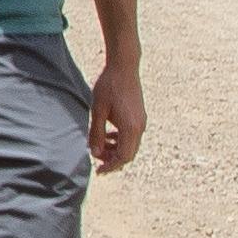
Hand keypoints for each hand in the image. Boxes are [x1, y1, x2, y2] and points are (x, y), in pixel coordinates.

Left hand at [87, 47, 147, 173]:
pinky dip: (121, 140)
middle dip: (113, 160)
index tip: (99, 171)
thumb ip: (97, 133)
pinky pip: (132, 136)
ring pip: (131, 145)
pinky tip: (109, 134)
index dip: (111, 166)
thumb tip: (95, 153)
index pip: (123, 157)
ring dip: (116, 150)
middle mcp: (140, 127)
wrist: (124, 67)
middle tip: (97, 160)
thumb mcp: (98, 110)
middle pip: (129, 154)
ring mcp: (141, 121)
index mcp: (130, 128)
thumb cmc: (109, 86)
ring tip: (100, 146)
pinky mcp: (139, 116)